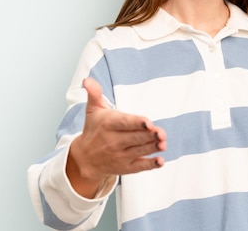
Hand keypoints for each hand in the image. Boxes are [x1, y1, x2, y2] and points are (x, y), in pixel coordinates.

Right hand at [66, 77, 165, 197]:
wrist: (84, 159)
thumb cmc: (94, 129)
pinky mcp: (126, 167)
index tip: (148, 122)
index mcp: (108, 125)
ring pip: (139, 151)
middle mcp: (114, 141)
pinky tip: (160, 161)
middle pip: (135, 138)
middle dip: (149, 135)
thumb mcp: (93, 110)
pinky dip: (150, 165)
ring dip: (152, 148)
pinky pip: (139, 167)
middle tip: (161, 133)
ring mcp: (120, 155)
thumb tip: (87, 80)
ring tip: (163, 144)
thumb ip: (94, 93)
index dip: (137, 123)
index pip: (124, 123)